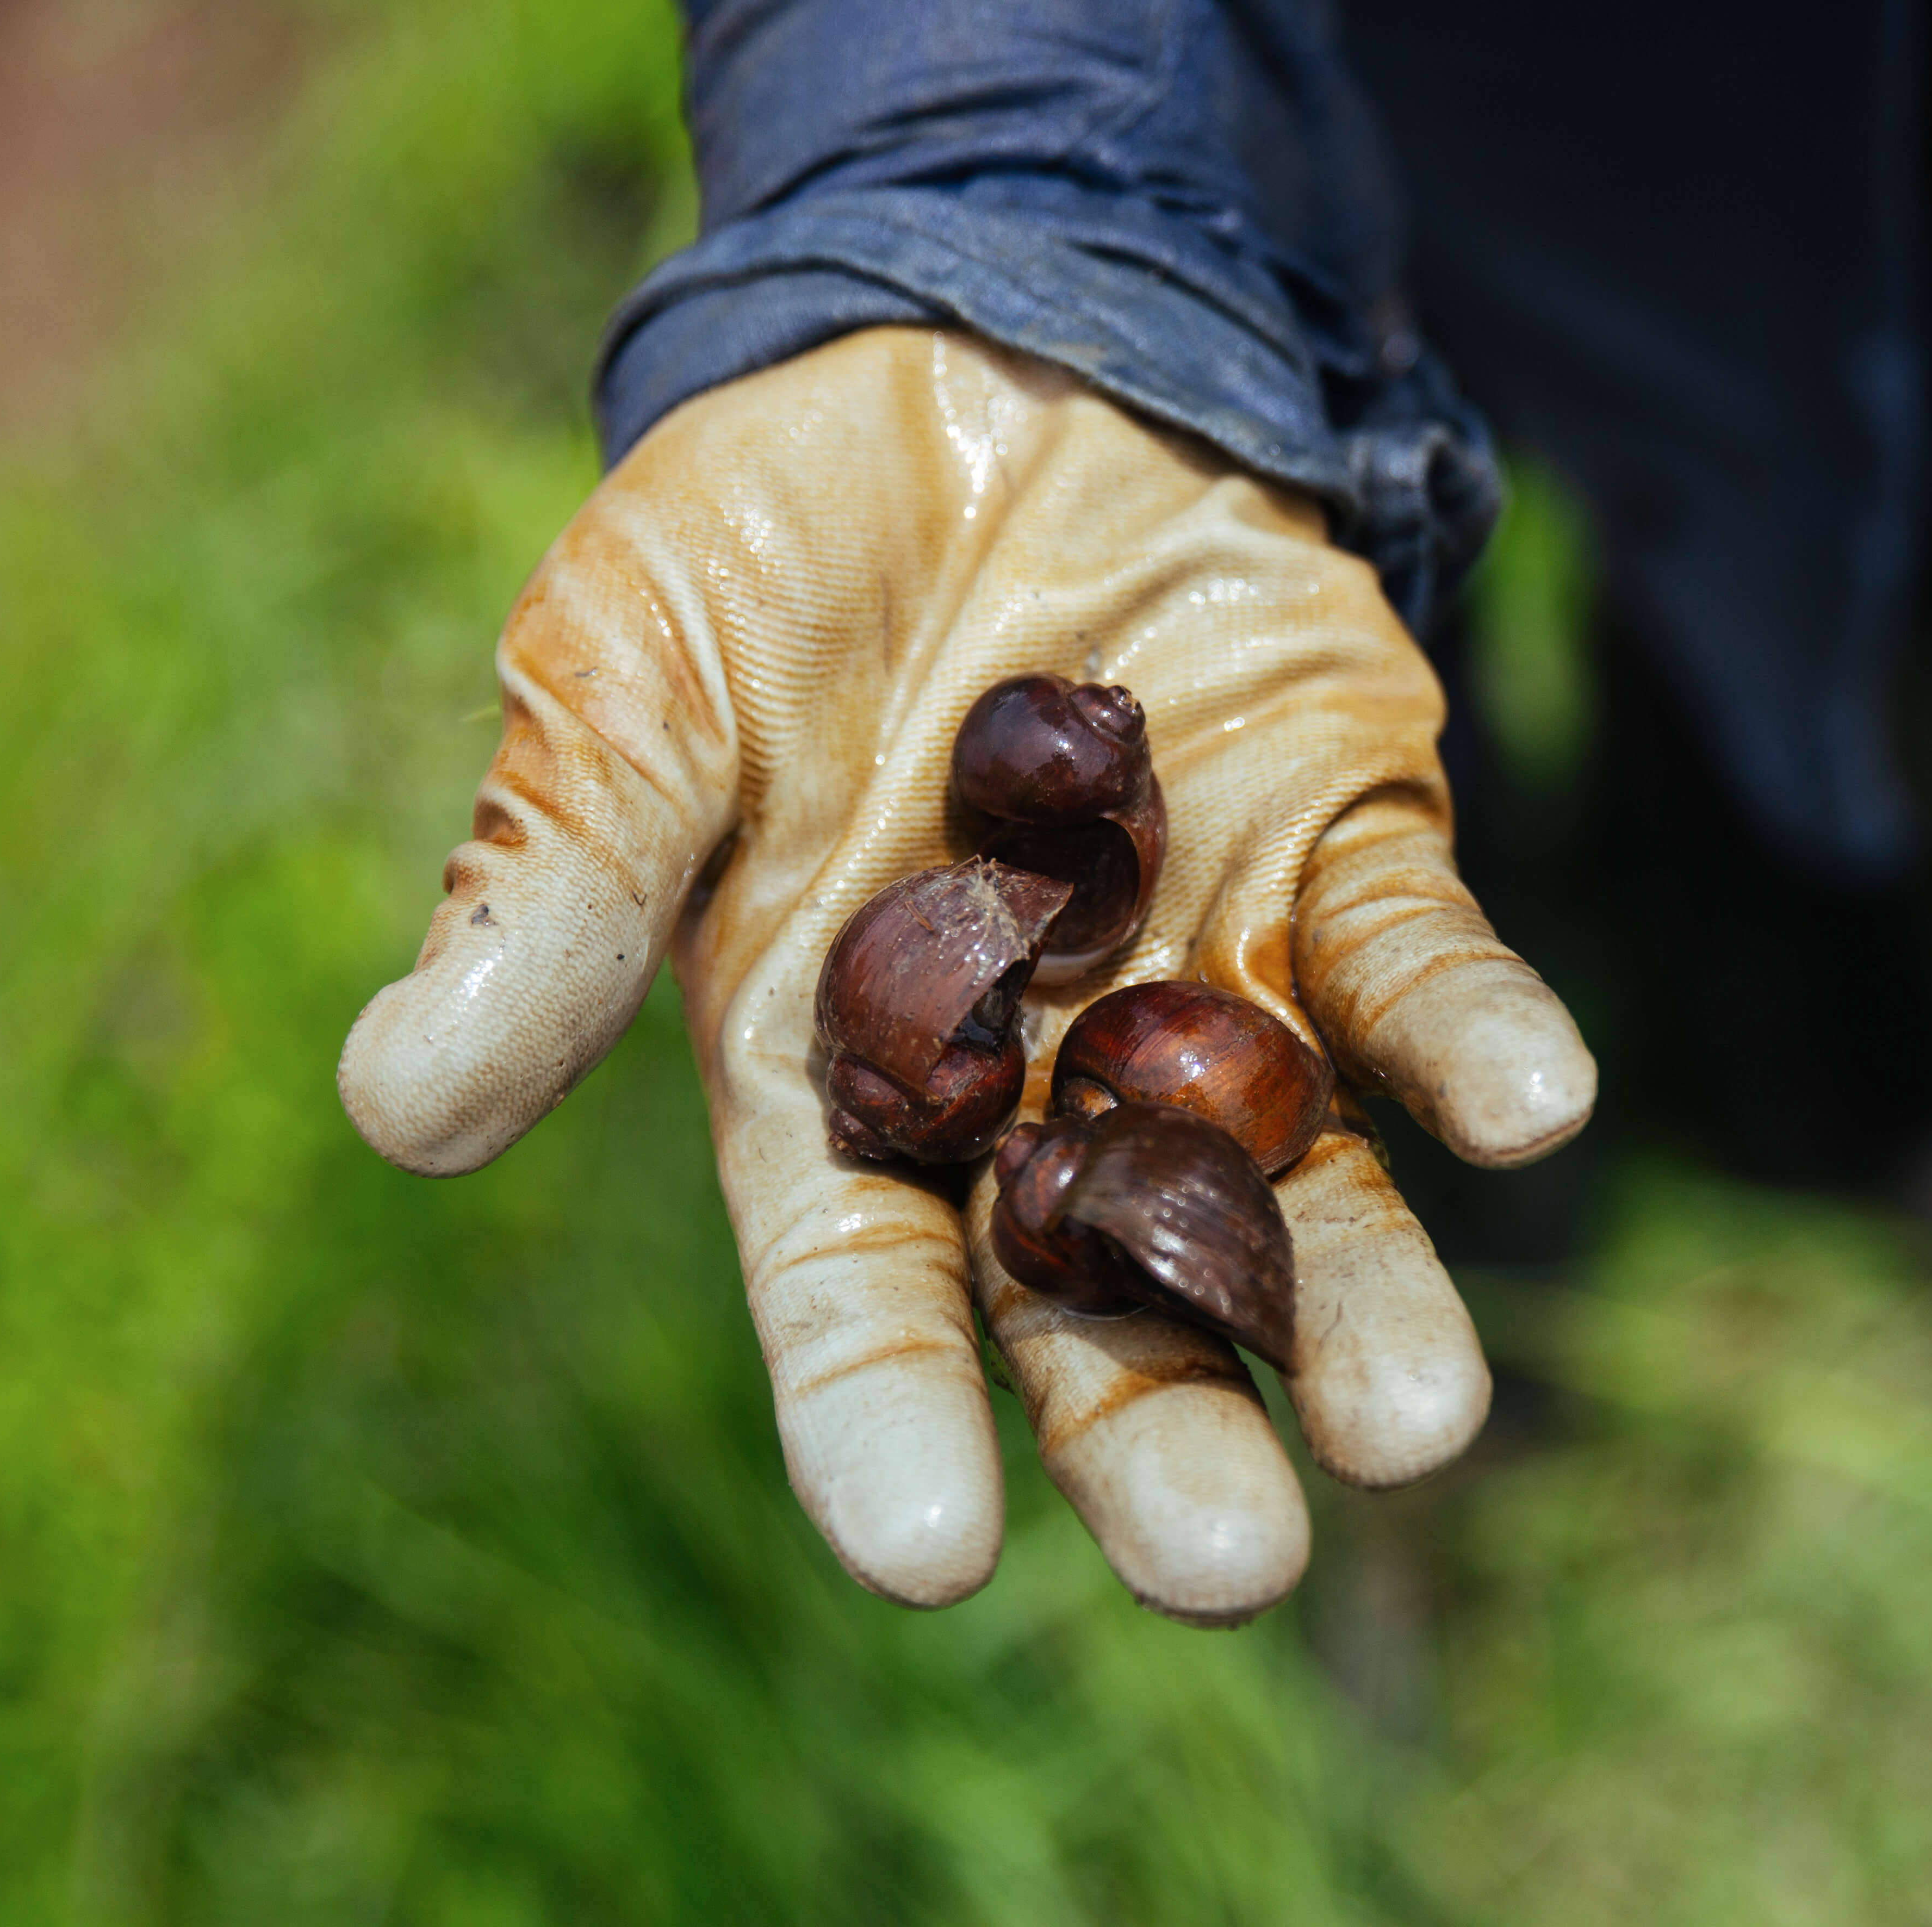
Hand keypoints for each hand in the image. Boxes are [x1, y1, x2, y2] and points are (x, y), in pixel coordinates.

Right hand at [338, 328, 1592, 1623]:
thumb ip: (557, 892)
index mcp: (841, 1077)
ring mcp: (1205, 974)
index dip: (883, 1419)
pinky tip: (1533, 1111)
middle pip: (1102, 1295)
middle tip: (1232, 1567)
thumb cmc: (755, 546)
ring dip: (1363, 1300)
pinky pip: (1413, 967)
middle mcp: (1038, 1073)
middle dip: (1164, 1428)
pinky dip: (1470, 1036)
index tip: (922, 1556)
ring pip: (1295, 1183)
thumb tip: (397, 1104)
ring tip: (1418, 1423)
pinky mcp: (1340, 851)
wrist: (957, 354)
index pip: (859, 1286)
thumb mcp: (630, 692)